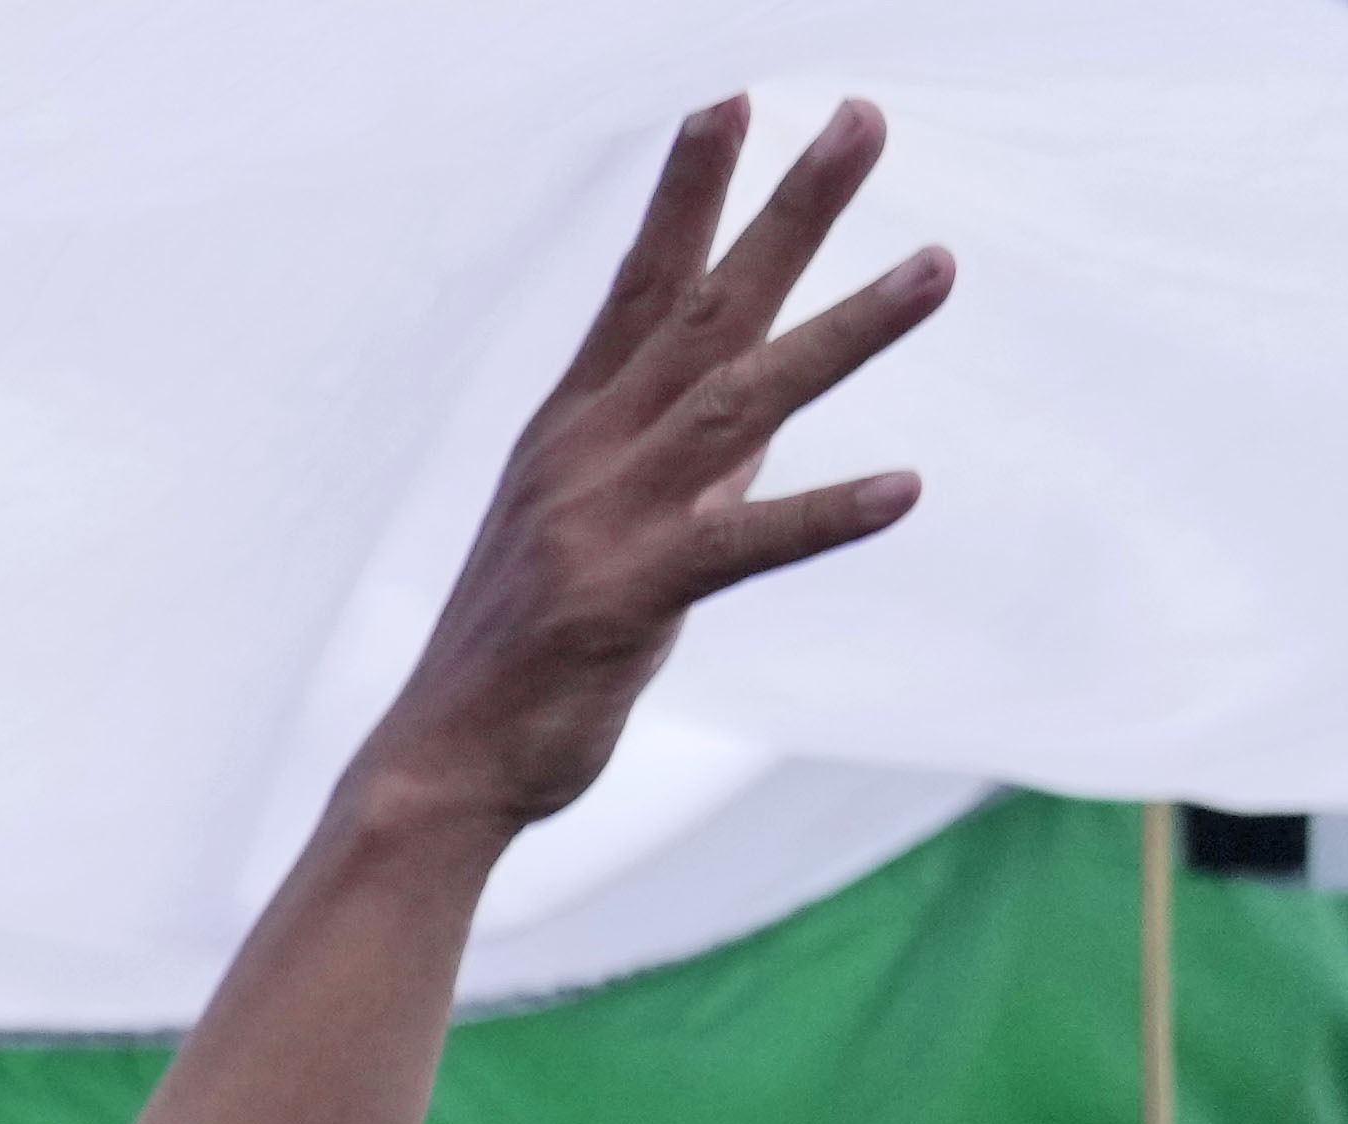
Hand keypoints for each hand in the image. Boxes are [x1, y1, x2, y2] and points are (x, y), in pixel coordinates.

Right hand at [342, 101, 937, 857]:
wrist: (442, 769)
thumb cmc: (525, 652)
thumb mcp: (606, 530)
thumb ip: (692, 461)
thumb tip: (775, 403)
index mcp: (573, 429)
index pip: (642, 286)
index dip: (689, 192)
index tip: (733, 97)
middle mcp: (586, 454)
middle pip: (705, 309)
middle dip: (787, 211)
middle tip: (860, 120)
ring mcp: (603, 522)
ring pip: (740, 402)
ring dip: (845, 331)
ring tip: (937, 267)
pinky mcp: (625, 599)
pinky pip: (740, 545)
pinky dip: (821, 515)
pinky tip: (903, 489)